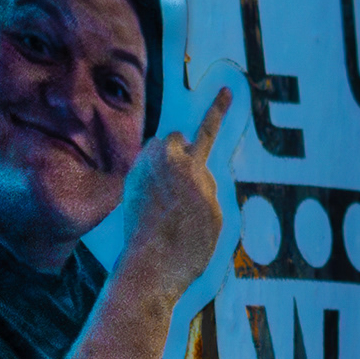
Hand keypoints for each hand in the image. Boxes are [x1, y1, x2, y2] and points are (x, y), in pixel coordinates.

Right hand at [115, 87, 231, 304]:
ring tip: (176, 224)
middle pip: (199, 135)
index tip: (187, 128)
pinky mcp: (217, 209)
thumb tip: (179, 170)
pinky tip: (186, 238)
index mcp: (155, 156)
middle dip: (214, 113)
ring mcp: (204, 185)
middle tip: (226, 92)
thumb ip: (155, 175)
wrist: (150, 266)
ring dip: (194, 196)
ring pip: (204, 182)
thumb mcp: (134, 194)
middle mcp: (182, 163)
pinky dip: (200, 222)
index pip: (168, 138)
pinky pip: (209, 211)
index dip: (167, 153)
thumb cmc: (136, 235)